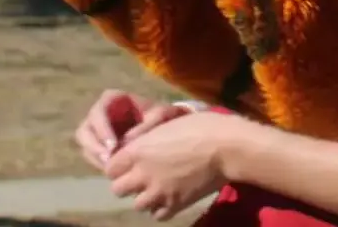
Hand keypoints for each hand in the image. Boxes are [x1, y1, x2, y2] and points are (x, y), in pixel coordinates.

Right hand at [75, 89, 166, 171]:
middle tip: (108, 161)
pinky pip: (91, 154)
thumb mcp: (161, 114)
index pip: (99, 110)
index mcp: (112, 99)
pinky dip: (99, 163)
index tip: (113, 146)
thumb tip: (127, 141)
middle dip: (94, 146)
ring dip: (94, 156)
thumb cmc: (161, 115)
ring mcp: (97, 129)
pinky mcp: (98, 144)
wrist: (165, 126)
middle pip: (85, 129)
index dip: (102, 128)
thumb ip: (148, 124)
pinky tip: (112, 171)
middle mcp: (100, 113)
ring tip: (110, 168)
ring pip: (85, 144)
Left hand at [106, 108, 267, 220]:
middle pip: (117, 190)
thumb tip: (131, 142)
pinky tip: (170, 197)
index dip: (118, 166)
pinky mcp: (175, 205)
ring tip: (158, 188)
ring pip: (137, 205)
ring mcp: (159, 192)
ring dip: (145, 197)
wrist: (228, 147)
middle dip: (127, 183)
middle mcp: (143, 174)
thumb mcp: (168, 121)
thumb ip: (145, 134)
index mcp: (138, 151)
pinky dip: (161, 208)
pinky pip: (158, 215)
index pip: (109, 168)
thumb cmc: (200, 126)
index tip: (129, 162)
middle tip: (142, 176)